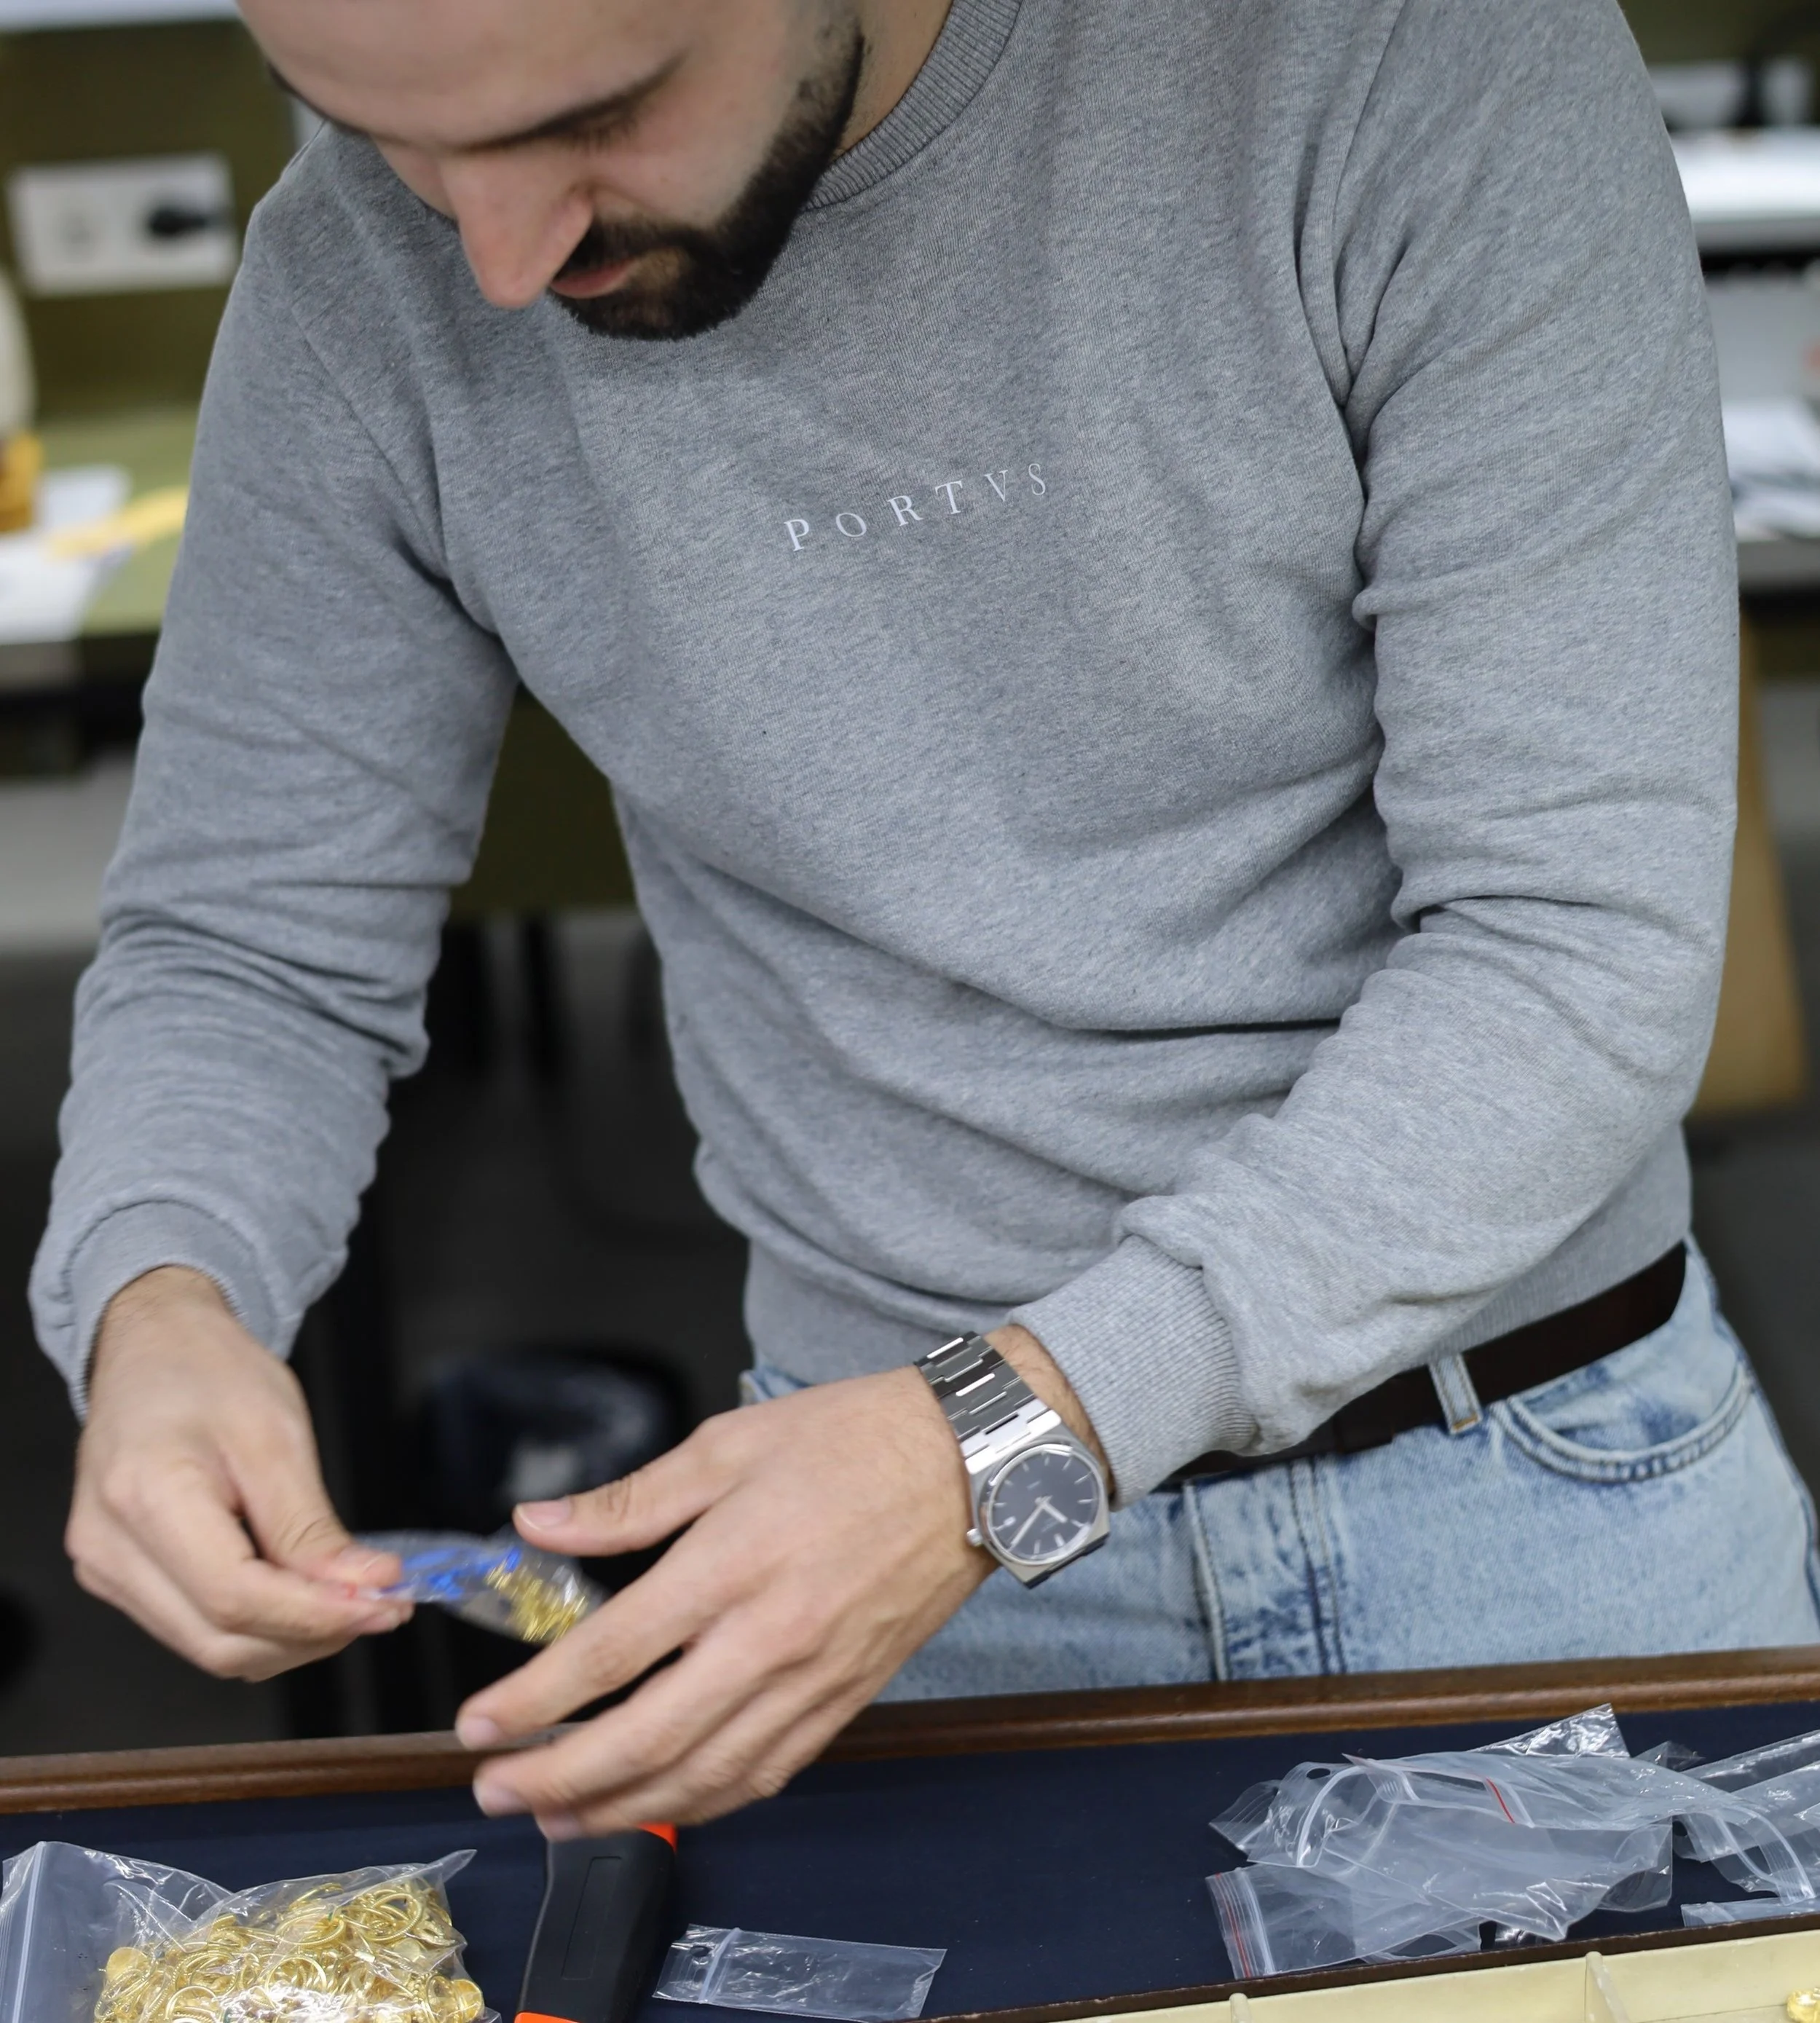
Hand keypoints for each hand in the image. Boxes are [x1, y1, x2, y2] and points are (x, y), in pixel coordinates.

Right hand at [68, 1265, 408, 1679]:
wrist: (153, 1347)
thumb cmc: (208, 1373)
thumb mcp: (276, 1434)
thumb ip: (312, 1526)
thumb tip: (362, 1589)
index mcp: (145, 1498)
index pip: (236, 1597)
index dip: (317, 1614)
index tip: (385, 1603)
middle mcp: (109, 1548)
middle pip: (220, 1640)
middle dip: (311, 1635)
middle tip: (382, 1606)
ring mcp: (106, 1567)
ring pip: (208, 1647)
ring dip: (288, 1639)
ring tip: (350, 1600)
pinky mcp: (119, 1575)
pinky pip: (193, 1627)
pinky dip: (257, 1626)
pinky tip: (302, 1595)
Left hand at [456, 1325, 1105, 1831]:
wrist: (970, 1465)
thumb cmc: (853, 1439)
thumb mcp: (729, 1442)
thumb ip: (630, 1499)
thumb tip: (538, 1525)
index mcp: (732, 1561)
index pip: (613, 1652)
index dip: (536, 1698)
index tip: (479, 1724)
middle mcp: (770, 1636)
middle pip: (648, 1737)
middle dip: (560, 1777)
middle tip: (495, 1791)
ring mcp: (812, 1679)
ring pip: (704, 1775)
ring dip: (620, 1809)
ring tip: (557, 1817)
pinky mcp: (845, 1700)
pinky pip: (764, 1774)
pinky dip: (702, 1804)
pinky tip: (658, 1806)